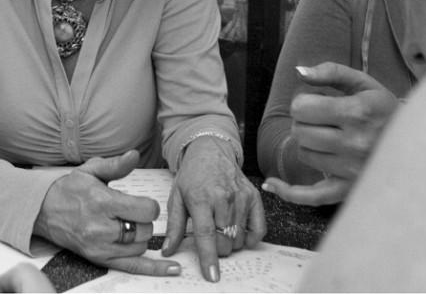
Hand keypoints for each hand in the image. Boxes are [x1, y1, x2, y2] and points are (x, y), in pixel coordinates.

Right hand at [34, 149, 180, 275]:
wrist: (42, 211)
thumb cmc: (68, 189)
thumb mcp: (90, 170)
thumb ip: (116, 165)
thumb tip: (135, 155)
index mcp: (102, 202)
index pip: (145, 210)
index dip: (149, 205)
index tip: (140, 202)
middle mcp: (101, 228)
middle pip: (145, 230)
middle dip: (143, 220)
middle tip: (130, 213)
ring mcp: (99, 247)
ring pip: (141, 246)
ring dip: (140, 236)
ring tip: (125, 225)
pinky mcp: (98, 259)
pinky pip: (132, 267)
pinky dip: (153, 268)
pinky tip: (172, 268)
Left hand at [162, 136, 265, 281]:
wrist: (210, 151)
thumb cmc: (192, 175)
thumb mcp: (176, 197)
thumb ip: (173, 226)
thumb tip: (167, 250)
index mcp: (201, 198)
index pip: (206, 235)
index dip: (209, 258)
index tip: (212, 275)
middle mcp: (223, 197)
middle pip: (224, 240)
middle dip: (217, 249)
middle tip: (210, 240)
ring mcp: (240, 197)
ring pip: (239, 237)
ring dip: (231, 243)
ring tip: (221, 229)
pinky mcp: (253, 196)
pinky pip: (258, 228)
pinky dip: (250, 238)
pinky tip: (240, 235)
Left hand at [263, 62, 399, 205]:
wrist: (416, 142)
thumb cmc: (382, 109)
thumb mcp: (363, 83)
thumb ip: (331, 72)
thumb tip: (299, 72)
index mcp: (357, 113)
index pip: (301, 108)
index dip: (303, 103)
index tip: (316, 102)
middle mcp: (355, 143)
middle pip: (299, 132)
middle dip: (304, 122)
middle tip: (322, 119)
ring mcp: (351, 170)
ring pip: (304, 155)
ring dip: (308, 144)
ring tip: (329, 137)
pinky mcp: (349, 190)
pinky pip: (311, 196)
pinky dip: (288, 191)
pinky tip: (272, 184)